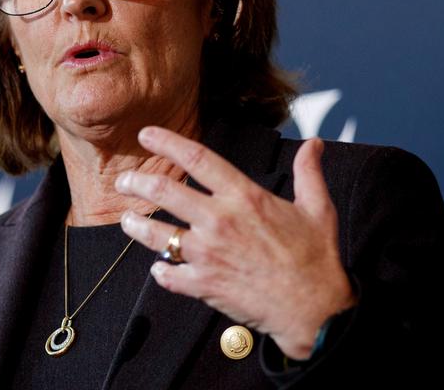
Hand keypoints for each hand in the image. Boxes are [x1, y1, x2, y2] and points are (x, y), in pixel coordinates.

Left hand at [115, 126, 356, 359]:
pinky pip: (169, 275)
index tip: (146, 135)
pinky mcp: (204, 286)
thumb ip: (309, 172)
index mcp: (244, 197)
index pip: (197, 159)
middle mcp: (220, 221)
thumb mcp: (318, 207)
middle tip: (124, 180)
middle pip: (164, 192)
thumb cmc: (316, 258)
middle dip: (137, 182)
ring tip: (126, 219)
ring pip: (157, 234)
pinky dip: (160, 270)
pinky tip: (158, 266)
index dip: (167, 142)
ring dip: (136, 225)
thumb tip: (314, 144)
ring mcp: (208, 255)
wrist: (314, 309)